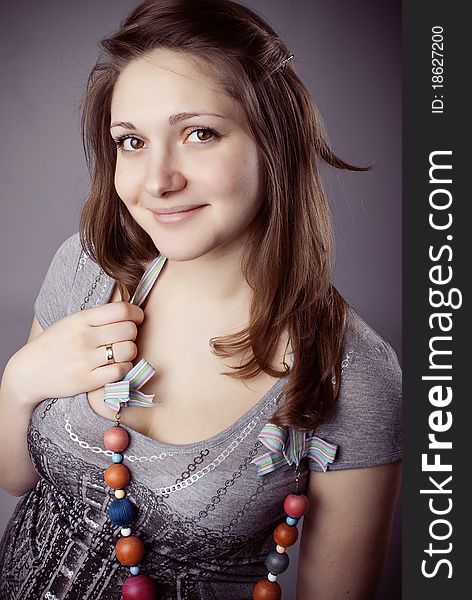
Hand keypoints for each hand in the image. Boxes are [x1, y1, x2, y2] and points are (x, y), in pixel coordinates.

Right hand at [8, 302, 144, 406]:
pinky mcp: (87, 380)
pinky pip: (120, 371)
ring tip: (121, 353)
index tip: (136, 318)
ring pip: (128, 350)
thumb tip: (130, 311)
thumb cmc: (54, 345)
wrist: (28, 373)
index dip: (136, 313)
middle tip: (125, 338)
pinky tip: (116, 367)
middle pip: (129, 330)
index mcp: (80, 319)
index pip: (122, 309)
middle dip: (133, 333)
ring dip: (130, 352)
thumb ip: (97, 317)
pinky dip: (124, 369)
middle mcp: (84, 337)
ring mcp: (85, 360)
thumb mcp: (71, 322)